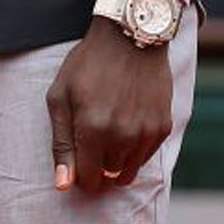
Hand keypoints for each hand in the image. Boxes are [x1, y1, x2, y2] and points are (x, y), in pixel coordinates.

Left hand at [47, 16, 174, 193]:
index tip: (76, 161)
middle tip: (89, 139)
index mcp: (92, 129)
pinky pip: (146, 156)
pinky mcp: (163, 128)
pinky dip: (134, 149)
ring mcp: (146, 133)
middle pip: (108, 177)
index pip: (88, 179)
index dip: (79, 176)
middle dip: (97, 166)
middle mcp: (122, 136)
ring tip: (106, 130)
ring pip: (129, 171)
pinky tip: (125, 124)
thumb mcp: (59, 97)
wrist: (130, 38)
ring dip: (116, 160)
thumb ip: (61, 144)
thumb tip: (62, 185)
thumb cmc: (87, 65)